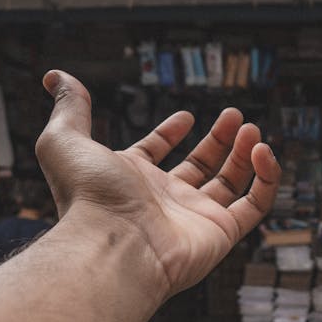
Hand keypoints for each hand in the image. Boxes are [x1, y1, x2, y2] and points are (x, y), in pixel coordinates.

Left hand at [36, 70, 280, 303]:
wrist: (113, 244)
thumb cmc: (88, 195)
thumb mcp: (66, 139)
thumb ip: (69, 106)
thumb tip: (55, 77)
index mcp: (130, 179)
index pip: (154, 154)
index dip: (168, 134)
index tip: (186, 116)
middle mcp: (162, 200)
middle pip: (198, 167)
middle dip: (218, 140)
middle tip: (235, 115)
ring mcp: (193, 218)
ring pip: (229, 184)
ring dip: (243, 154)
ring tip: (251, 128)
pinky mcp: (220, 233)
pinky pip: (254, 206)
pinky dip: (266, 178)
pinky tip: (262, 150)